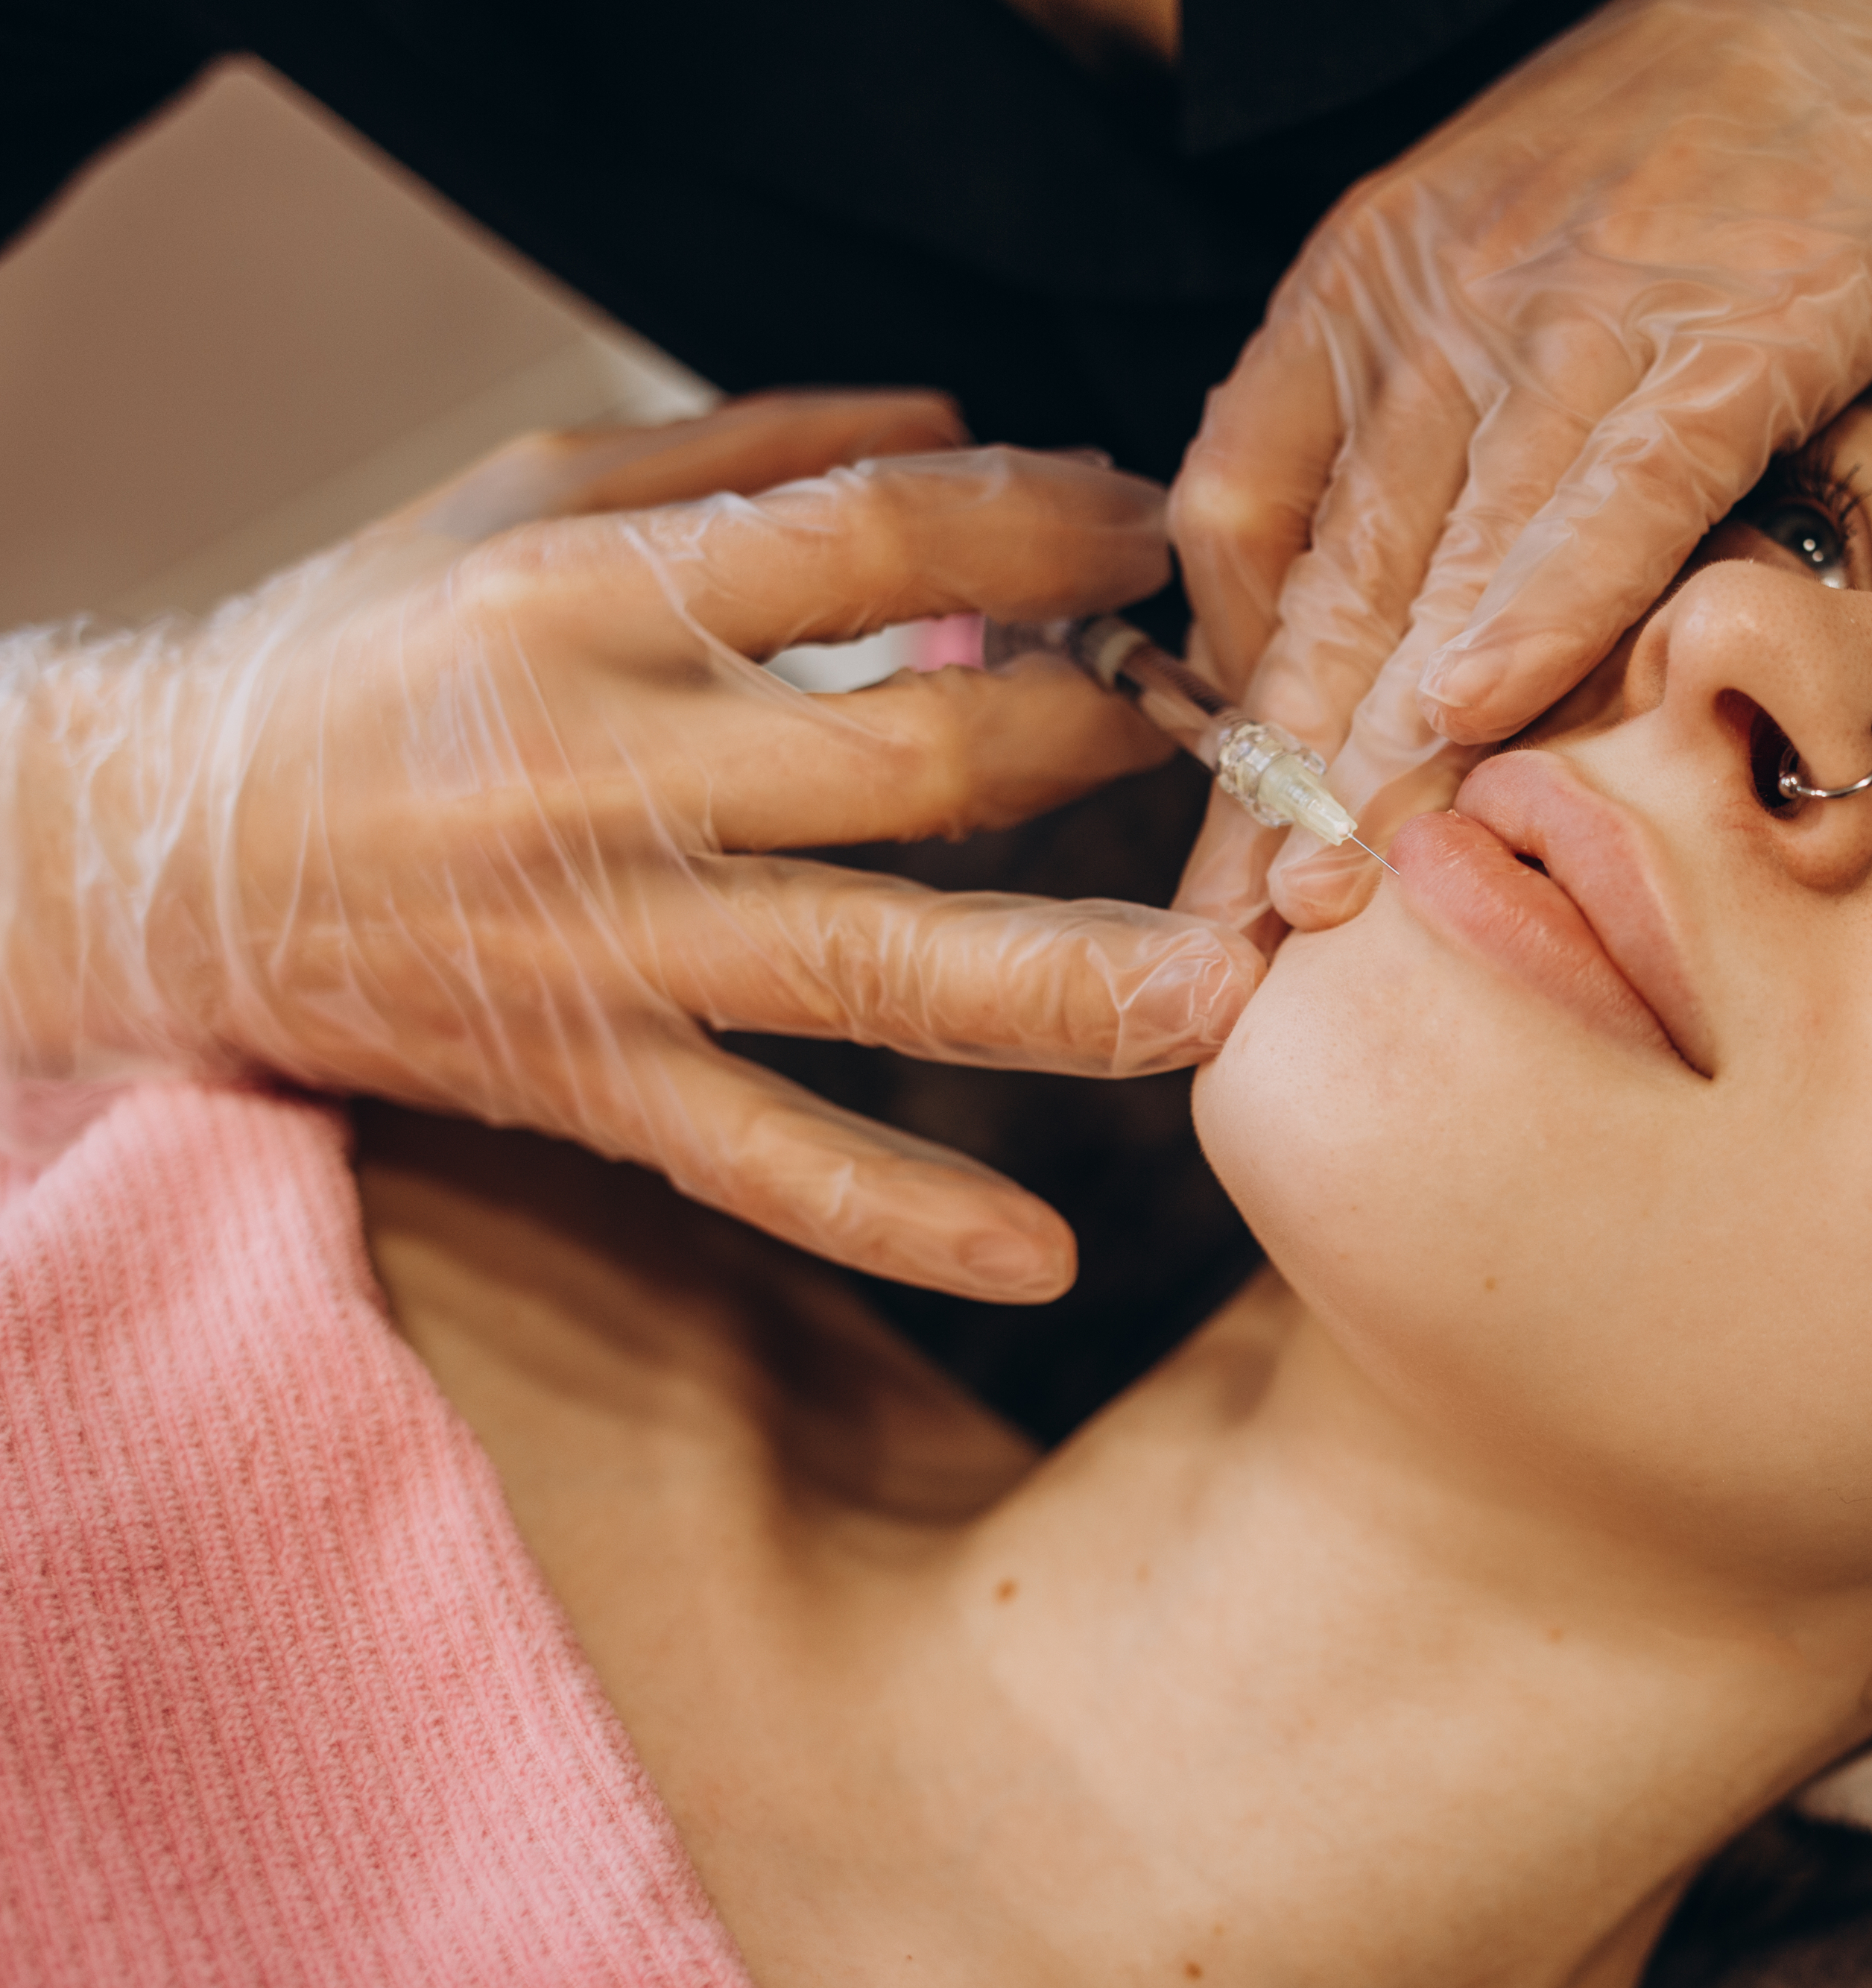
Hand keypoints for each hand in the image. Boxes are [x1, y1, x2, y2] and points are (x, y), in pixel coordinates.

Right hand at [1, 393, 1262, 1301]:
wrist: (152, 852)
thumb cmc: (359, 650)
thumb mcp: (519, 495)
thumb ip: (743, 454)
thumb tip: (952, 413)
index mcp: (590, 602)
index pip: (868, 546)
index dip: (1039, 527)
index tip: (1152, 532)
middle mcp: (603, 775)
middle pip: (906, 761)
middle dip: (1091, 741)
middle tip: (1230, 738)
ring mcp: (602, 947)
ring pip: (867, 971)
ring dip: (1059, 987)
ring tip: (1221, 997)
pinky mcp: (586, 1081)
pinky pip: (763, 1159)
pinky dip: (898, 1216)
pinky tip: (1040, 1256)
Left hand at [1171, 0, 1871, 932]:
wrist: (1870, 13)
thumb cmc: (1676, 165)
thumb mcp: (1483, 269)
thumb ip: (1409, 434)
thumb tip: (1373, 641)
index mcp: (1361, 295)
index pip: (1241, 515)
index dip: (1222, 691)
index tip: (1222, 837)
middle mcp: (1445, 311)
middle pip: (1331, 575)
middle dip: (1281, 772)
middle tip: (1237, 926)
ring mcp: (1583, 323)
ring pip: (1456, 557)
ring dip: (1391, 736)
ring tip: (1341, 889)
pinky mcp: (1730, 341)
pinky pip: (1620, 494)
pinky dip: (1549, 607)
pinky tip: (1489, 714)